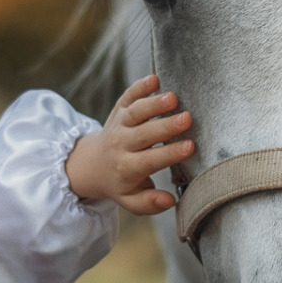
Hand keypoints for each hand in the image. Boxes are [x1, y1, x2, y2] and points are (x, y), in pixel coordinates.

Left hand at [65, 74, 193, 215]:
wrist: (91, 163)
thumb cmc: (120, 182)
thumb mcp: (130, 200)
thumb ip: (149, 203)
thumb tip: (171, 200)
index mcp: (127, 168)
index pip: (150, 160)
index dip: (170, 153)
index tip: (190, 146)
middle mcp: (122, 144)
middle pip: (144, 134)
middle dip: (165, 126)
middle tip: (187, 119)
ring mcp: (119, 123)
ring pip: (135, 112)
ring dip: (153, 104)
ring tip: (173, 98)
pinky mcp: (119, 109)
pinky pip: (127, 96)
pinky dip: (139, 86)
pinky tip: (155, 79)